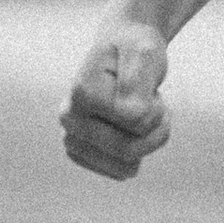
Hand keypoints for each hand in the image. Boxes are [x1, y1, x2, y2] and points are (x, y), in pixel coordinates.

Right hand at [62, 17, 172, 181]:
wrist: (122, 52)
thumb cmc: (135, 51)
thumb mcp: (144, 53)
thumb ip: (137, 81)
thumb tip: (131, 116)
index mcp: (82, 92)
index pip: (137, 120)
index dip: (155, 106)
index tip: (147, 85)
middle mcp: (69, 118)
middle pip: (130, 149)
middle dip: (154, 126)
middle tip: (150, 101)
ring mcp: (71, 138)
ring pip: (128, 164)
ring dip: (149, 140)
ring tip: (141, 114)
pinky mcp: (81, 153)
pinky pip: (122, 171)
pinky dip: (139, 153)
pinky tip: (132, 130)